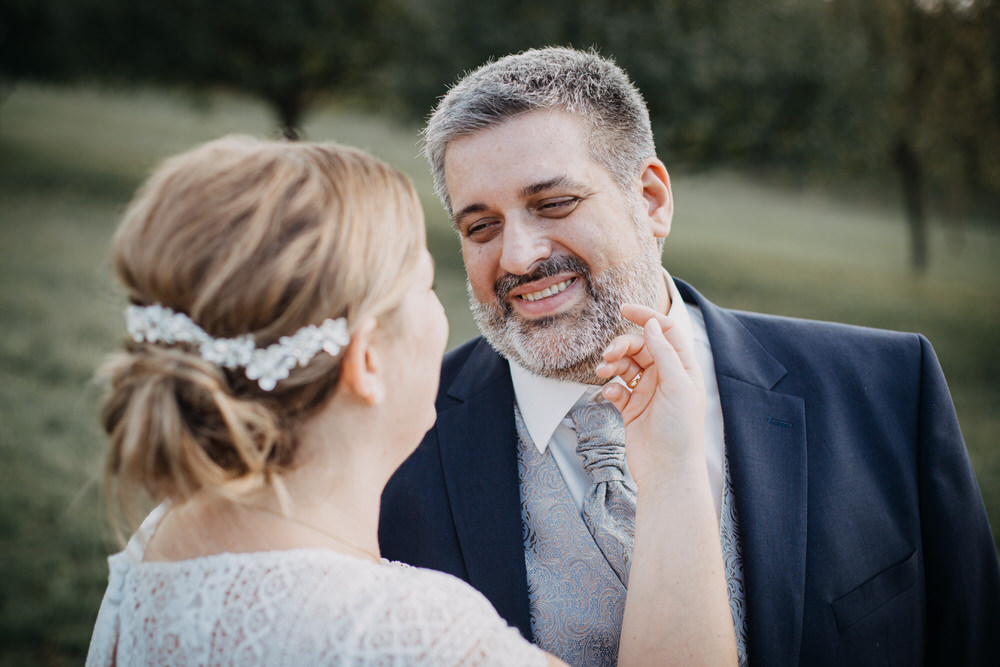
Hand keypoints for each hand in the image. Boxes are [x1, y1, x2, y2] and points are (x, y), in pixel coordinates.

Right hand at [595, 304, 706, 487]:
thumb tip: (651, 324)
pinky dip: (610, 387)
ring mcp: (647, 392)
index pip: (665, 332)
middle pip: (640, 347)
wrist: (668, 471)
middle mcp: (665, 377)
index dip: (646, 317)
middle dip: (622, 346)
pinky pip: (617, 388)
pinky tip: (610, 394)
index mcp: (682, 368)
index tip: (625, 309)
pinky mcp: (631, 408)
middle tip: (609, 355)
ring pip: (625, 366)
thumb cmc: (681, 431)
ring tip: (603, 372)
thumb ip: (664, 353)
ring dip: (612, 365)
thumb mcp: (678, 386)